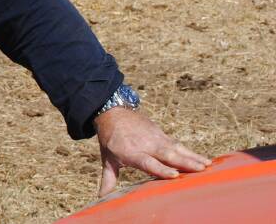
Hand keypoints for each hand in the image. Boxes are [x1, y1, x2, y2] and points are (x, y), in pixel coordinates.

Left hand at [94, 108, 211, 196]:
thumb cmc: (110, 140)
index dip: (161, 169)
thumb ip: (108, 178)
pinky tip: (204, 159)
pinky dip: (191, 152)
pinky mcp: (162, 134)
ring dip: (192, 157)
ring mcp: (155, 138)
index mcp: (131, 153)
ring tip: (208, 165)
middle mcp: (146, 145)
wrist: (113, 113)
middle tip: (201, 170)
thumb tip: (101, 196)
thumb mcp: (107, 159)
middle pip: (167, 155)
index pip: (148, 163)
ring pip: (176, 148)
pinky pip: (178, 144)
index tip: (175, 175)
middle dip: (184, 162)